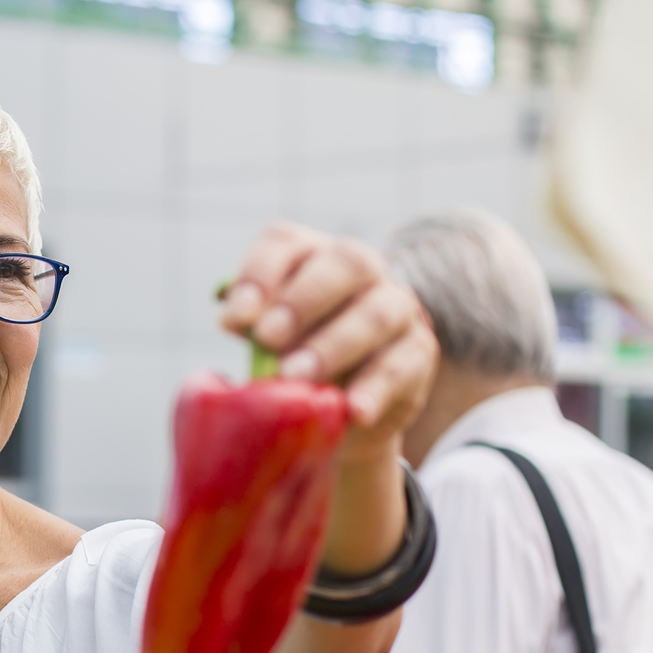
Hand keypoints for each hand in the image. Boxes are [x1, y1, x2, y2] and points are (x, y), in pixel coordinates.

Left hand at [221, 223, 437, 461]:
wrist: (344, 410)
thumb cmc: (295, 362)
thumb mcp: (268, 344)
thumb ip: (252, 328)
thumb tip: (233, 320)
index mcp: (310, 257)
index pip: (285, 242)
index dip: (259, 273)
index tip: (236, 316)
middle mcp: (360, 270)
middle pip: (345, 263)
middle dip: (304, 300)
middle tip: (268, 337)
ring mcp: (397, 307)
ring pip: (377, 313)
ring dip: (334, 346)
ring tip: (297, 378)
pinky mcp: (419, 352)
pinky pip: (401, 366)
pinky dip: (374, 389)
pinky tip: (352, 410)